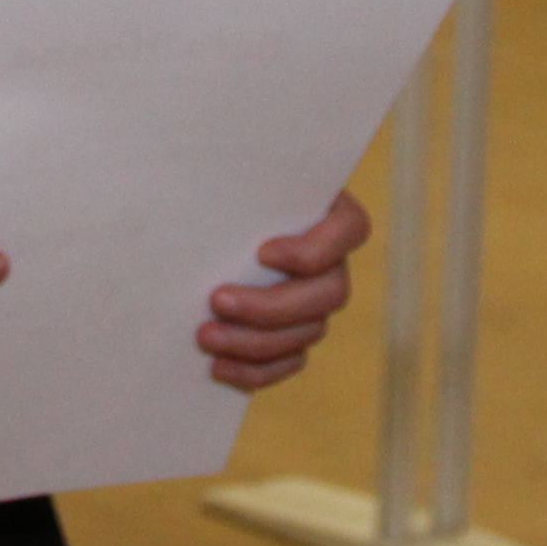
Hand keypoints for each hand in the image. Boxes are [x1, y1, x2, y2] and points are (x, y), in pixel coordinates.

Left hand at [202, 192, 367, 390]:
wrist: (199, 230)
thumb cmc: (212, 190)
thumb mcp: (221, 175)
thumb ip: (224, 176)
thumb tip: (197, 175)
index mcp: (327, 213)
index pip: (350, 230)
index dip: (312, 250)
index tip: (262, 252)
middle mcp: (332, 260)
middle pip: (329, 293)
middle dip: (271, 305)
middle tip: (216, 299)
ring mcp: (316, 301)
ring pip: (308, 332)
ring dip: (255, 341)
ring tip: (205, 336)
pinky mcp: (295, 334)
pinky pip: (290, 362)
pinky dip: (256, 371)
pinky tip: (217, 368)